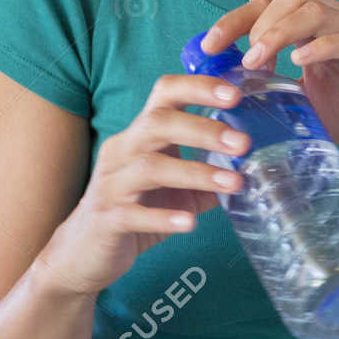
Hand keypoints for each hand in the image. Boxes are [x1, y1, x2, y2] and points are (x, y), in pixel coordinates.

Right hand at [43, 71, 249, 296]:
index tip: (236, 94)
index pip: (164, 93)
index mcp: (140, 135)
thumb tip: (253, 168)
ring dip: (196, 173)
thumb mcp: (174, 189)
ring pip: (151, 167)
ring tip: (233, 183)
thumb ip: (207, 175)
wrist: (84, 251)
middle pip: (158, 123)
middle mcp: (122, 150)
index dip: (198, 87)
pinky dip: (164, 217)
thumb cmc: (133, 210)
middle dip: (204, 129)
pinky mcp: (107, 218)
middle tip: (243, 143)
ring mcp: (111, 184)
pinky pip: (134, 213)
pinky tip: (190, 223)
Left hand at [200, 0, 338, 177]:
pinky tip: (300, 62)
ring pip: (315, 8)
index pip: (269, 4)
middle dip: (256, 22)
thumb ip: (271, 86)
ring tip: (259, 61)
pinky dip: (321, 46)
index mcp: (319, 27)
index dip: (234, 20)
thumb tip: (222, 91)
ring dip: (280, 32)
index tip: (207, 48)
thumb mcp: (302, 100)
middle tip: (240, 59)